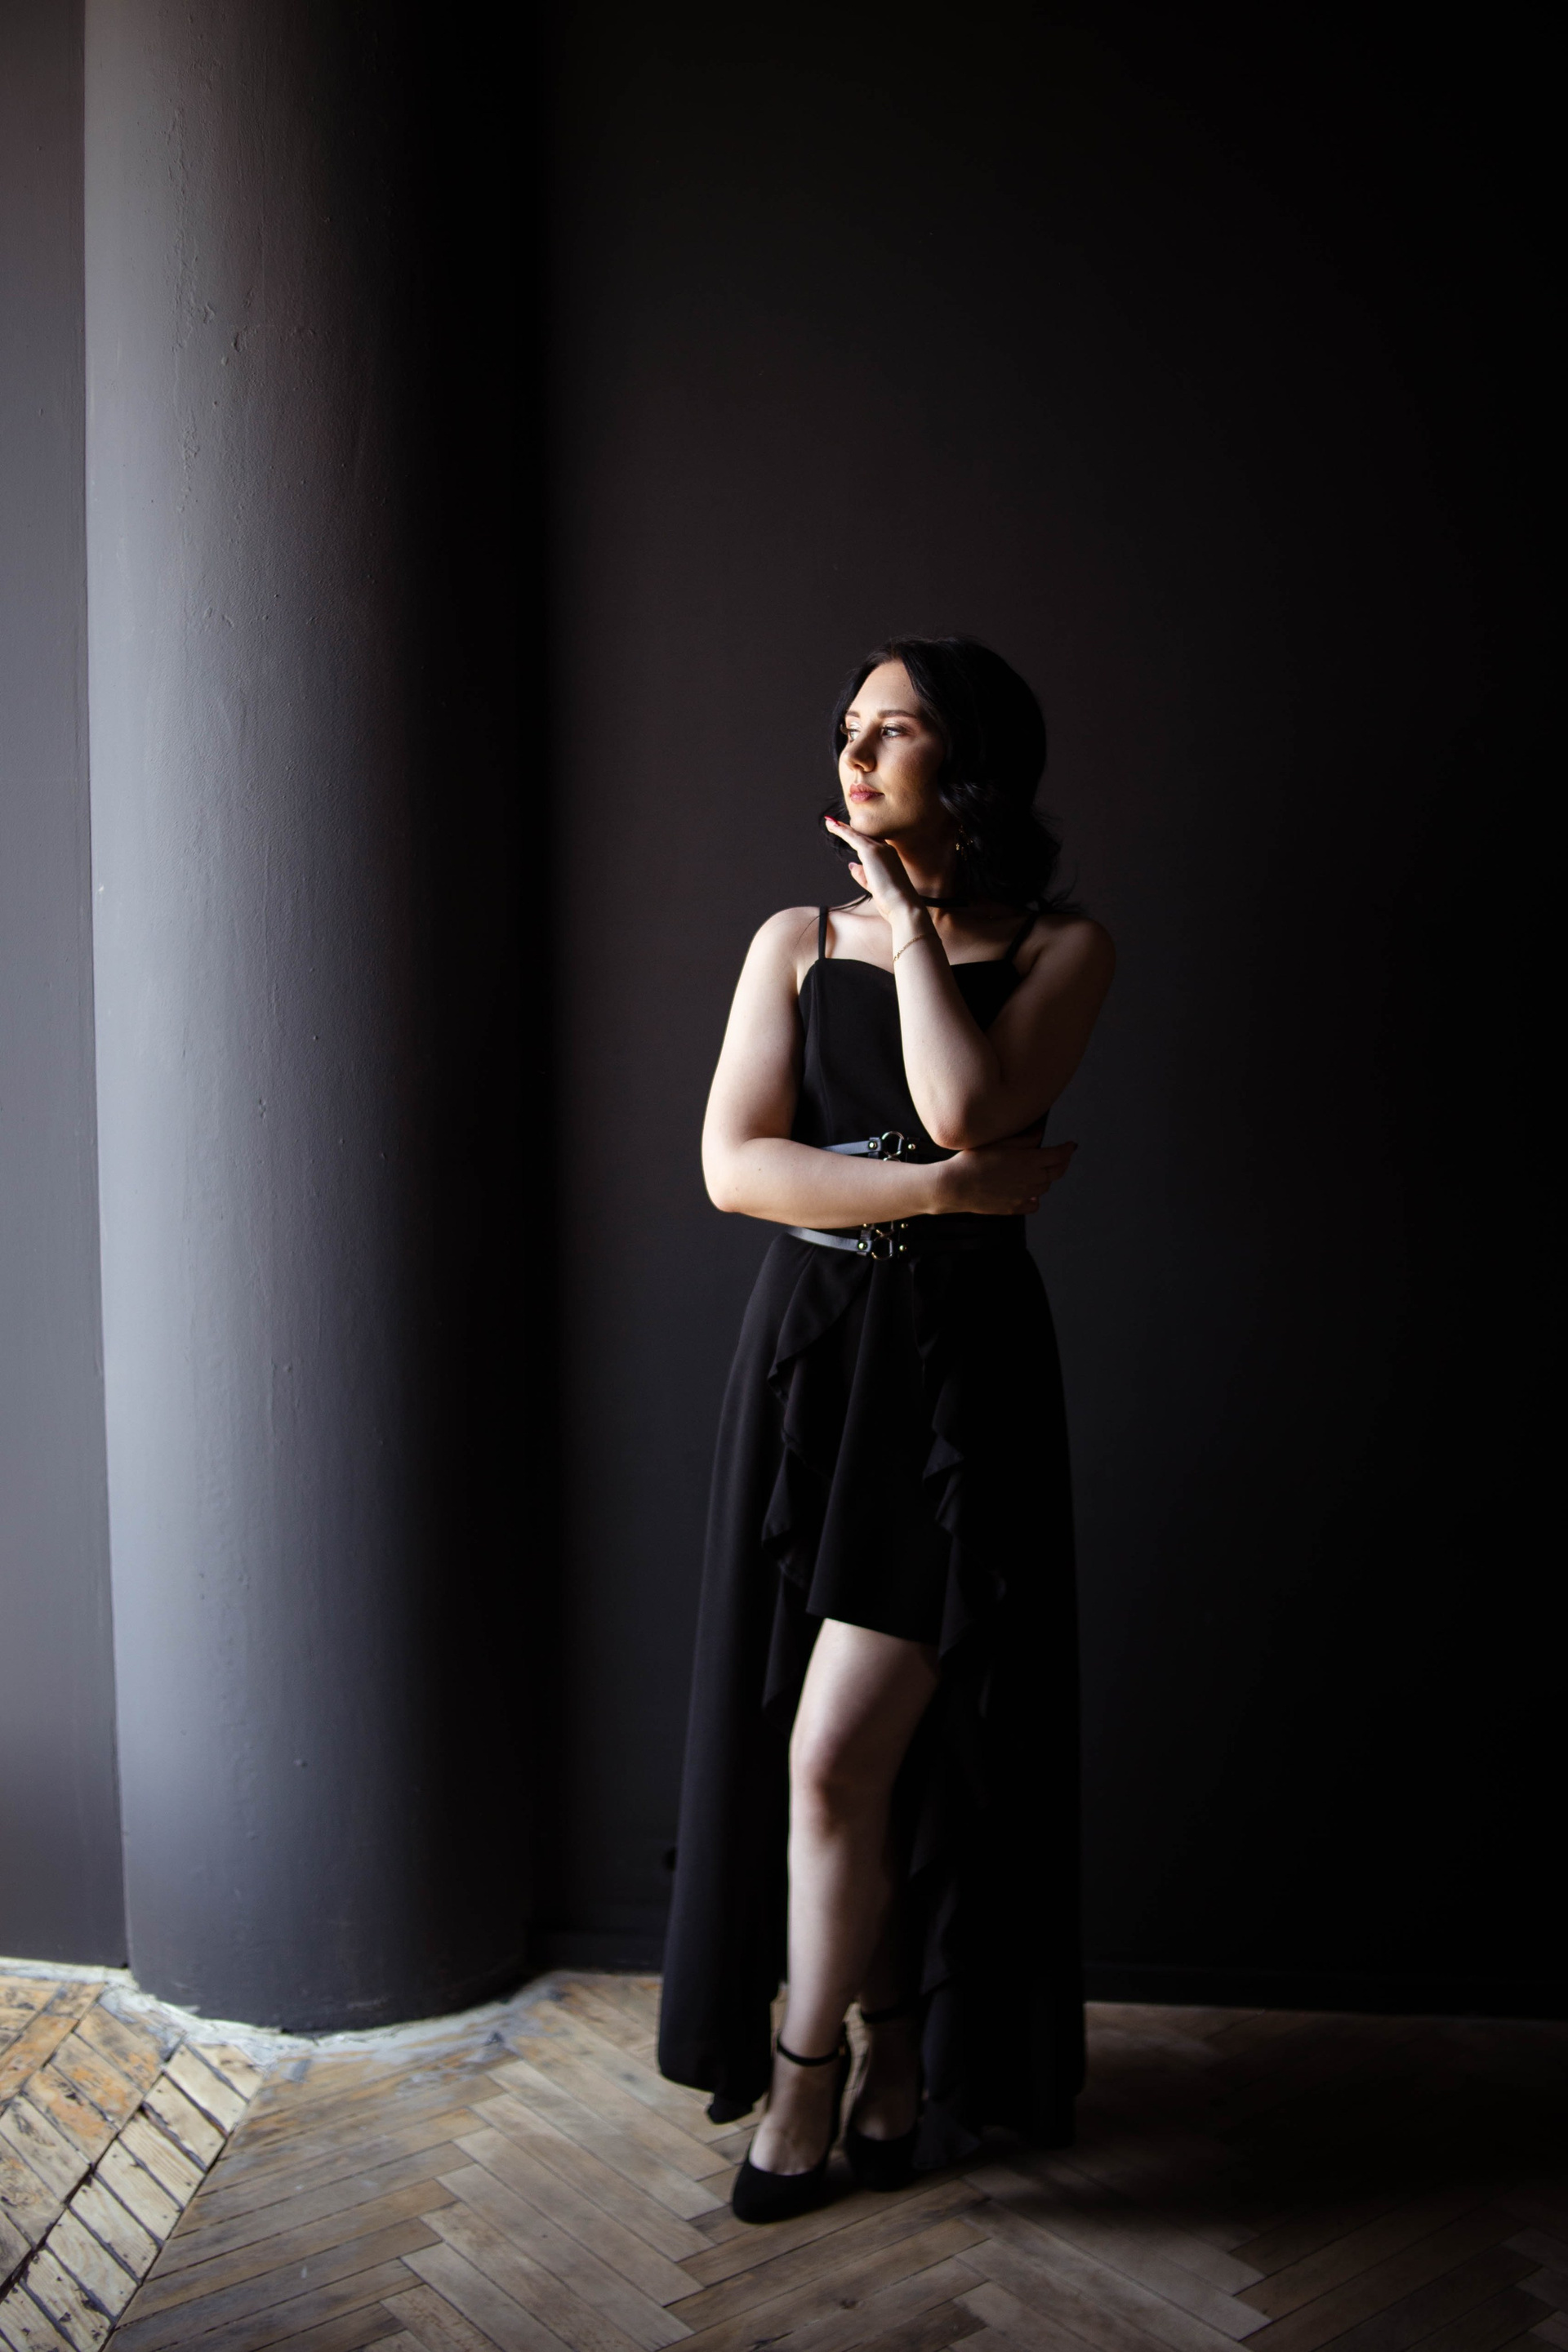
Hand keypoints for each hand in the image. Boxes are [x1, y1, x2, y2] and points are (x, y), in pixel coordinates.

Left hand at [823, 815, 923, 921]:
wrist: (901, 903)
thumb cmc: (891, 900)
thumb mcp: (873, 885)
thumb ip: (862, 874)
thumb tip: (851, 865)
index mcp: (890, 856)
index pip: (871, 842)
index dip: (858, 837)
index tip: (848, 832)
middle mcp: (886, 849)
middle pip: (863, 835)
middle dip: (848, 829)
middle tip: (834, 823)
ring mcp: (879, 848)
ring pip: (857, 835)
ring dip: (841, 828)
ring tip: (829, 822)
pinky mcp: (871, 851)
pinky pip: (852, 837)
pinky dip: (841, 831)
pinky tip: (832, 826)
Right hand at [933, 1137, 1076, 1216]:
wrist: (956, 1186)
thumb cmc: (973, 1160)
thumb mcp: (1000, 1142)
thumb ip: (1024, 1138)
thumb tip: (1040, 1133)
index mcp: (1029, 1161)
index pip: (1059, 1155)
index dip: (1068, 1149)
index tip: (1071, 1145)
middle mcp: (1031, 1180)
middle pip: (1057, 1172)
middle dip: (1063, 1163)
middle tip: (1064, 1157)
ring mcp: (1023, 1196)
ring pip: (1045, 1188)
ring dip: (1048, 1178)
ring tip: (1044, 1171)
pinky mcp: (1013, 1208)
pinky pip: (1033, 1205)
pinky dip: (1036, 1199)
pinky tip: (1031, 1194)